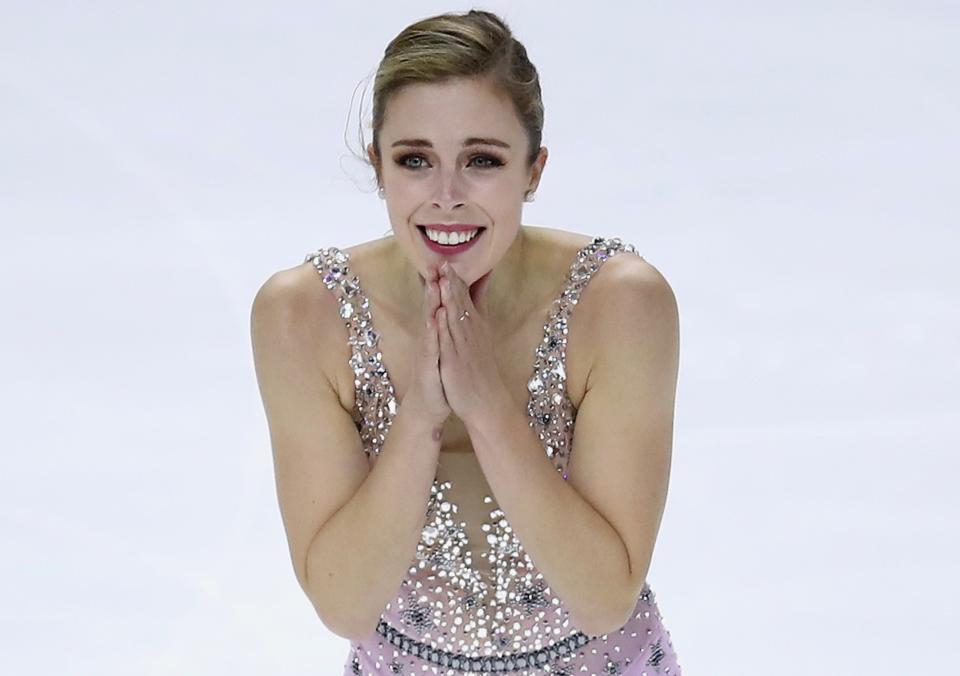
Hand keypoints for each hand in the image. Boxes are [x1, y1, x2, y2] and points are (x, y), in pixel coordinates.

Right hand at [403, 262, 450, 425]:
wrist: (428, 405)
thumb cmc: (440, 375)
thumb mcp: (447, 349)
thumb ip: (449, 328)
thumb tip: (453, 310)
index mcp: (437, 332)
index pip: (439, 303)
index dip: (442, 283)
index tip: (445, 262)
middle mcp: (430, 338)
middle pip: (432, 307)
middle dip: (434, 285)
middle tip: (436, 263)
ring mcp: (428, 350)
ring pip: (429, 322)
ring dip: (431, 303)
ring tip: (433, 283)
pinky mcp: (428, 364)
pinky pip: (431, 345)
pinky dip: (433, 331)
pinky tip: (434, 319)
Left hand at [436, 261, 509, 426]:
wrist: (486, 402)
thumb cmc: (480, 370)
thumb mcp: (481, 339)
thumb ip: (478, 316)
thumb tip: (478, 296)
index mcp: (475, 328)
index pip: (466, 300)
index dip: (457, 280)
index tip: (449, 261)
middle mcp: (471, 334)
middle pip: (460, 304)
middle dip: (451, 282)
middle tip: (445, 261)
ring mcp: (463, 347)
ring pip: (455, 318)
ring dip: (449, 298)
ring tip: (443, 279)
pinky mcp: (455, 362)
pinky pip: (449, 341)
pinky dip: (444, 326)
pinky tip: (440, 313)